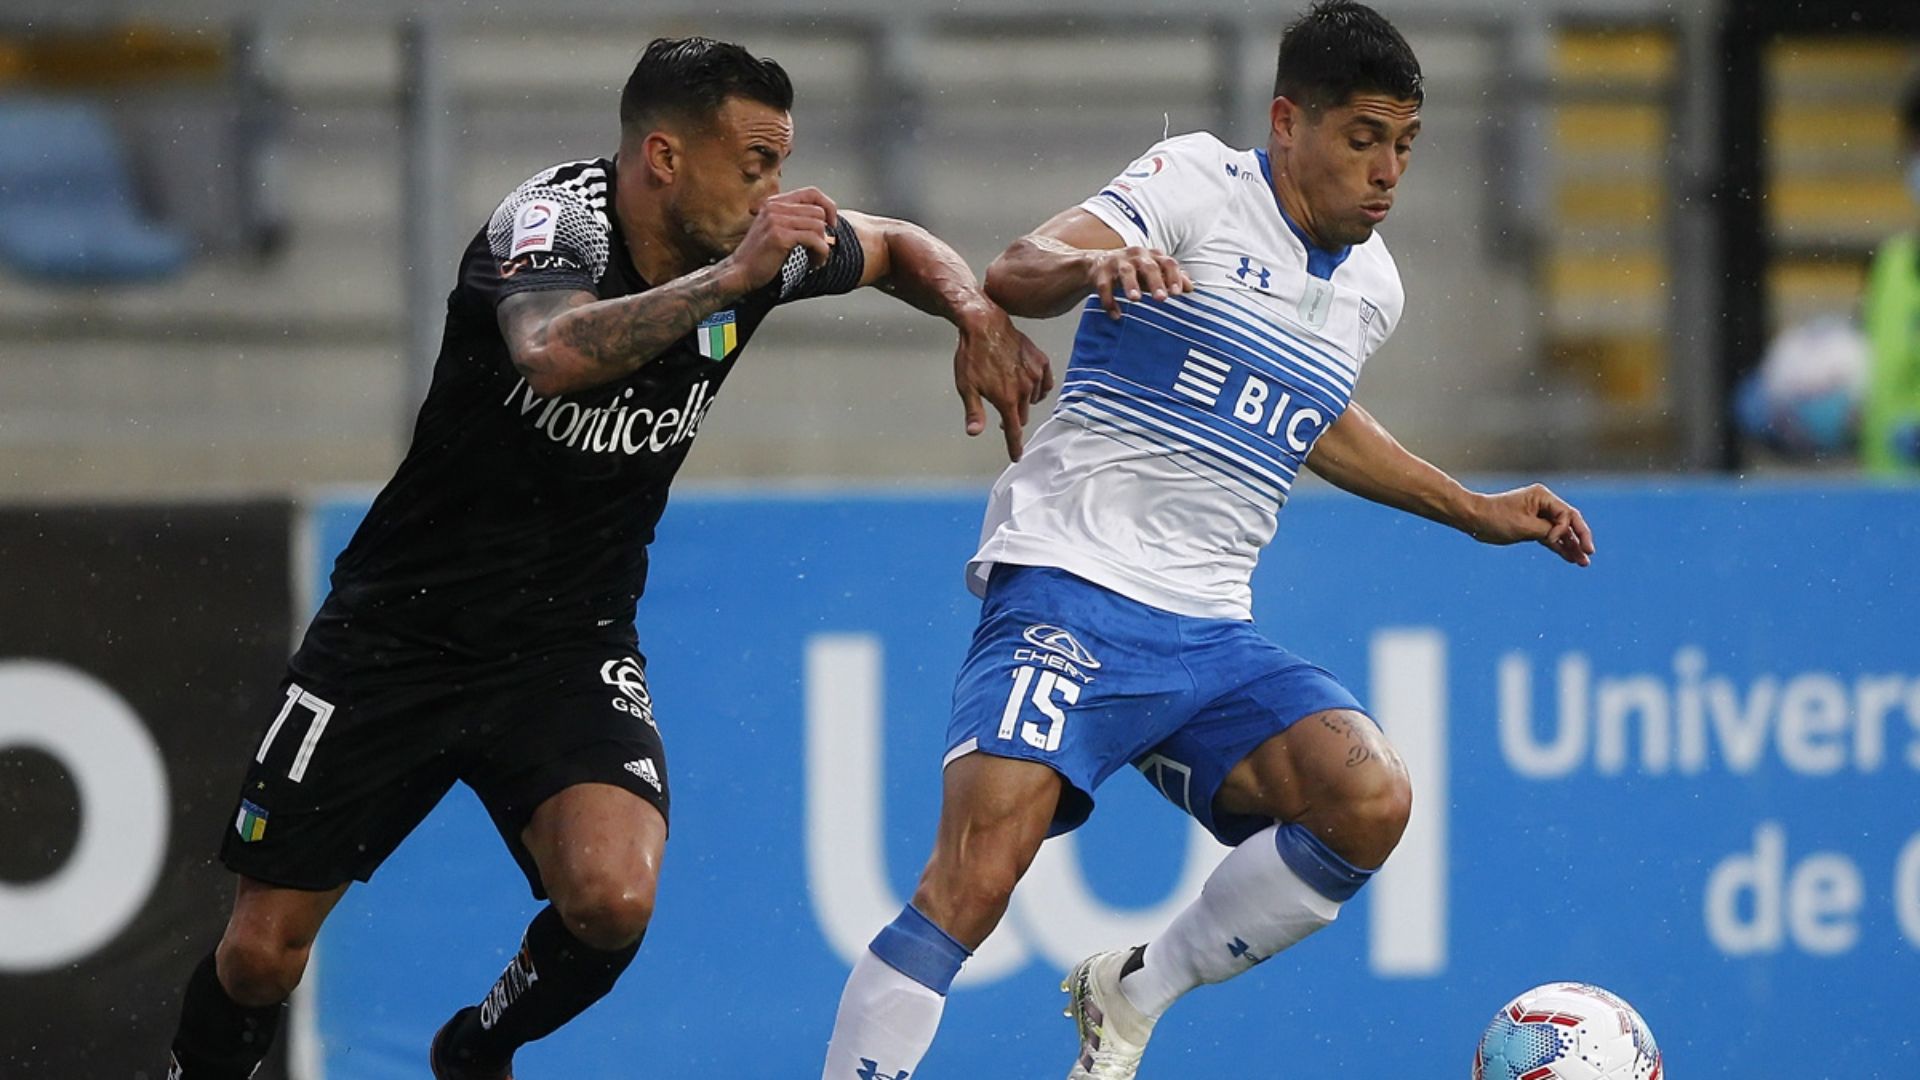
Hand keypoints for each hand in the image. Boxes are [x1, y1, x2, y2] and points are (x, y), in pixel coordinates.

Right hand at [720, 187, 837, 290]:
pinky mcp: (780, 236)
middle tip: (819, 250)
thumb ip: (795, 220)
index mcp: (775, 202)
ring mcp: (776, 220)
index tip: (832, 224)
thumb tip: (825, 222)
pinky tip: (814, 263)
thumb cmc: (759, 255)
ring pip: (818, 226)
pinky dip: (820, 253)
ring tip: (815, 259)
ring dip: (822, 247)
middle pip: (818, 212)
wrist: (739, 271)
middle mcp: (775, 207)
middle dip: (824, 233)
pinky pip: (813, 240)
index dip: (828, 206)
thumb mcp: (776, 229)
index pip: (811, 192)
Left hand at [955, 305, 1054, 460]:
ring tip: (1011, 393)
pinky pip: (1045, 383)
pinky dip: (1039, 388)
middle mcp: (1025, 389)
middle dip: (1014, 419)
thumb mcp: (967, 387)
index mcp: (1007, 399)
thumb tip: (974, 433)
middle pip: (1023, 416)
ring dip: (1024, 402)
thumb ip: (974, 412)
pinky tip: (1031, 385)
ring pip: (1033, 399)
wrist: (984, 324)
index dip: (1014, 446)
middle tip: (1002, 417)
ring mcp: (1035, 374)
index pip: (1014, 431)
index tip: (1016, 456)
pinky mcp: (1040, 360)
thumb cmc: (972, 356)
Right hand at [1090, 246, 1192, 318]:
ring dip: (1131, 285)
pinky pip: (1104, 287)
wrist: (1097, 264)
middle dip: (1155, 282)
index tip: (1178, 293)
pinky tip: (1116, 315)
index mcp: (1152, 255)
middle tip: (1161, 299)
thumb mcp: (1152, 272)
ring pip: (1125, 272)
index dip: (1174, 277)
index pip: (1168, 263)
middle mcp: (1136, 255)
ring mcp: (1117, 262)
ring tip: (1136, 299)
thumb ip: (1170, 278)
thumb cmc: (1133, 270)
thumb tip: (1190, 288)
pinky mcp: (1100, 273)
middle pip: (1148, 266)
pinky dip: (1109, 302)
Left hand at [1466, 484, 1594, 566]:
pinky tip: (1570, 558)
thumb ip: (1546, 531)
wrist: (1474, 519)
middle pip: (1569, 522)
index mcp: (1543, 497)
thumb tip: (1562, 537)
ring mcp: (1539, 516)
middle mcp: (1544, 504)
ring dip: (1571, 546)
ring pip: (1561, 532)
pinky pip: (1550, 537)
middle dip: (1579, 539)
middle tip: (1590, 554)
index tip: (1551, 540)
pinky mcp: (1532, 527)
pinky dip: (1559, 547)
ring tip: (1583, 563)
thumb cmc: (1496, 518)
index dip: (1565, 530)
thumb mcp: (1524, 526)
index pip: (1566, 514)